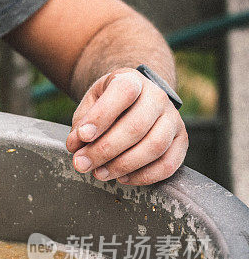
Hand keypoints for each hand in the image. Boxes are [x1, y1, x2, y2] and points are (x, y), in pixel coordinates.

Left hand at [66, 68, 187, 185]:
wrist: (135, 100)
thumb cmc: (108, 105)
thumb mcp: (89, 105)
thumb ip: (81, 124)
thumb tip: (77, 147)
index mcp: (132, 81)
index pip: (123, 93)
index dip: (101, 117)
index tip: (83, 136)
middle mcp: (157, 97)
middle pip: (136, 127)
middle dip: (105, 150)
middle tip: (82, 164)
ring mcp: (173, 119)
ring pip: (154, 147)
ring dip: (123, 166)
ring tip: (99, 173)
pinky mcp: (181, 140)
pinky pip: (169, 164)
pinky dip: (144, 176)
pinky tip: (123, 178)